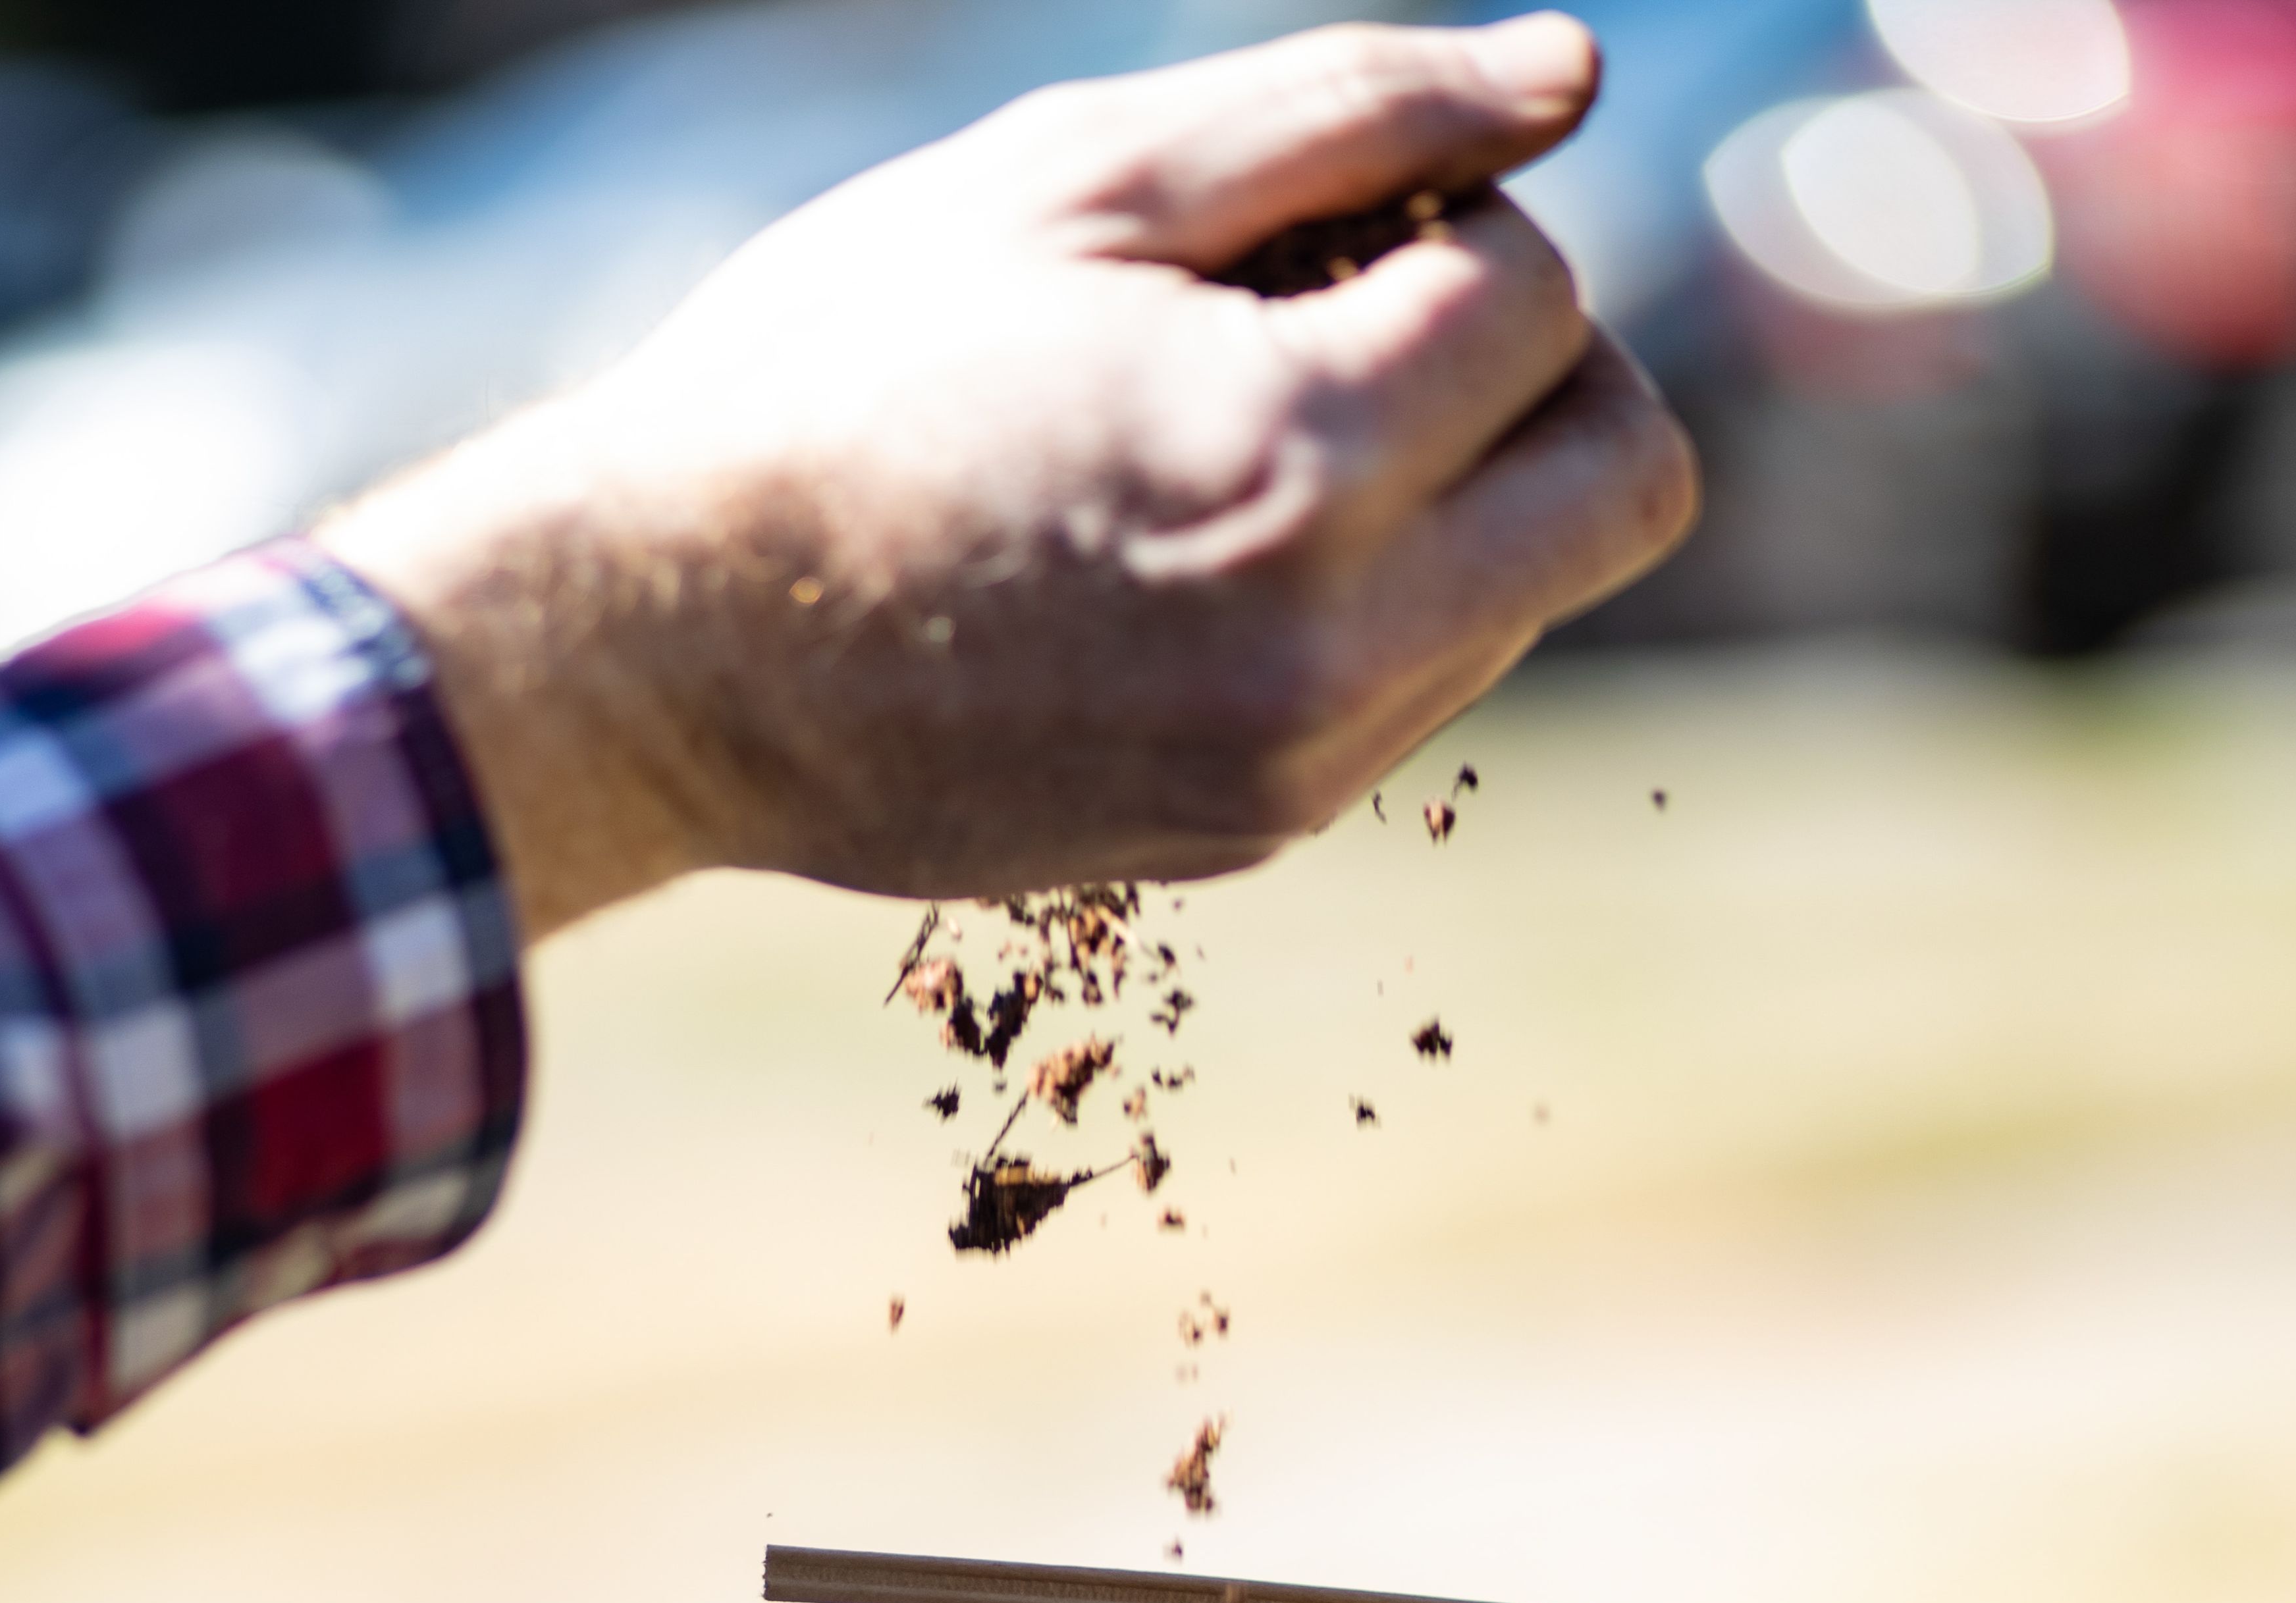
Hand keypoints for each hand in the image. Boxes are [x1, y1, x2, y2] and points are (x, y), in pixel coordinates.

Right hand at [324, 17, 1694, 938]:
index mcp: (1291, 456)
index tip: (1320, 222)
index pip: (1547, 294)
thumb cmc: (842, 373)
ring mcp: (1298, 767)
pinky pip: (1416, 693)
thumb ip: (1350, 109)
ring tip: (1241, 439)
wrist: (665, 652)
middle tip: (1370, 319)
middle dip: (1541, 370)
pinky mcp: (1254, 834)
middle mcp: (1329, 648)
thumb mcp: (1076, 179)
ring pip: (1534, 595)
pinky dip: (1366, 601)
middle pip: (1630, 483)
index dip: (1458, 213)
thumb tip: (1568, 71)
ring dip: (1452, 494)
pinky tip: (1200, 551)